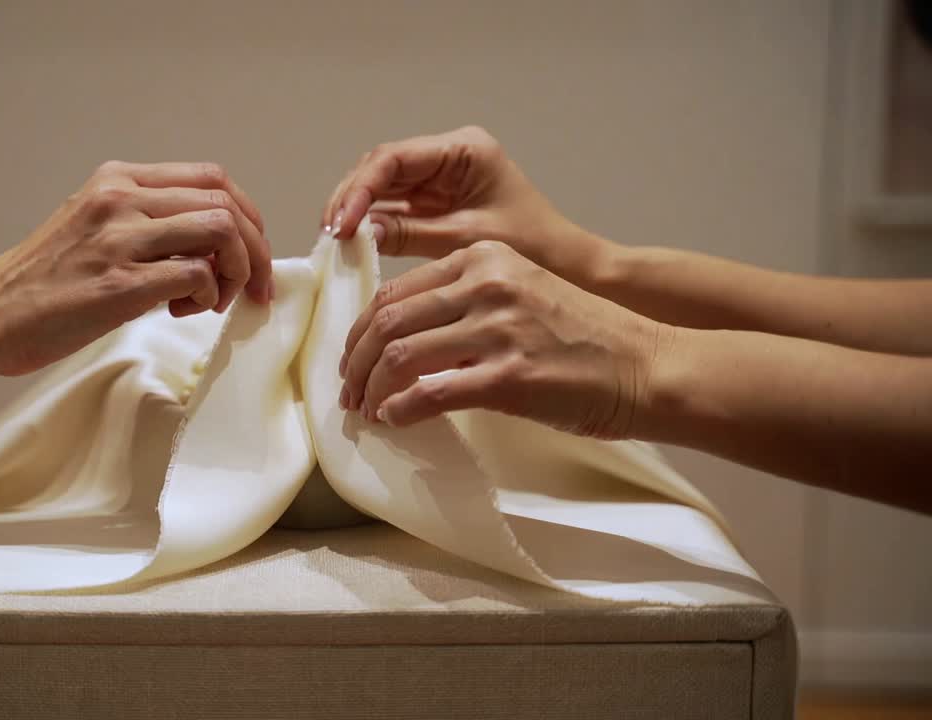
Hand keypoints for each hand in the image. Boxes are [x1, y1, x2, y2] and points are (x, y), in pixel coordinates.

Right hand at [0, 160, 272, 375]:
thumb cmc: (40, 284)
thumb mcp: (92, 228)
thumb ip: (145, 223)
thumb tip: (211, 247)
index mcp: (116, 180)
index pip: (211, 178)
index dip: (247, 216)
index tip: (252, 253)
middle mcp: (121, 198)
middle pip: (226, 202)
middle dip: (255, 248)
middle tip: (253, 287)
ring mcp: (120, 238)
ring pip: (221, 230)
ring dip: (236, 270)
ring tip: (213, 300)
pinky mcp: (121, 282)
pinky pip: (198, 275)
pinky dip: (209, 296)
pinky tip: (184, 311)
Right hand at [322, 125, 604, 281]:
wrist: (571, 269)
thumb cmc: (534, 249)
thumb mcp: (466, 241)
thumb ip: (410, 233)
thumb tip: (358, 232)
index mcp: (464, 150)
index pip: (394, 159)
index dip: (360, 189)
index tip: (341, 224)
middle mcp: (449, 156)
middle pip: (381, 167)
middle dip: (350, 197)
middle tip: (329, 234)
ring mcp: (441, 177)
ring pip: (381, 185)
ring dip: (356, 210)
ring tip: (335, 241)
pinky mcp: (436, 202)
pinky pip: (394, 205)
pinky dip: (372, 223)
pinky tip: (354, 243)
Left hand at [338, 241, 665, 438]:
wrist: (646, 367)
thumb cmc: (585, 339)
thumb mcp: (521, 295)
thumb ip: (465, 303)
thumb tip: (405, 341)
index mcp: (484, 258)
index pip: (396, 292)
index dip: (362, 331)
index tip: (353, 360)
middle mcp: (487, 284)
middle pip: (388, 321)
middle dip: (356, 362)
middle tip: (348, 392)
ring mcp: (497, 328)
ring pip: (400, 355)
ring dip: (371, 389)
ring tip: (365, 410)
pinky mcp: (509, 375)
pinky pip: (430, 393)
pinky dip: (402, 409)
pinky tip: (394, 420)